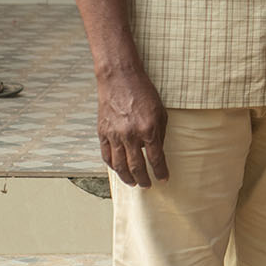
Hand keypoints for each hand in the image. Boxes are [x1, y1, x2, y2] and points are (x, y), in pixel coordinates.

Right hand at [97, 67, 168, 186]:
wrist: (120, 79)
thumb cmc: (144, 93)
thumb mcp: (160, 112)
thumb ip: (159, 133)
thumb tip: (157, 151)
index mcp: (148, 129)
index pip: (156, 158)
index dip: (161, 171)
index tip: (164, 179)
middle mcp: (131, 135)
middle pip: (136, 166)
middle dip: (143, 179)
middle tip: (147, 185)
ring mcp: (114, 135)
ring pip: (119, 165)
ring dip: (127, 177)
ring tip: (133, 183)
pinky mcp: (102, 132)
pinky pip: (106, 155)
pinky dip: (112, 165)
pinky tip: (118, 169)